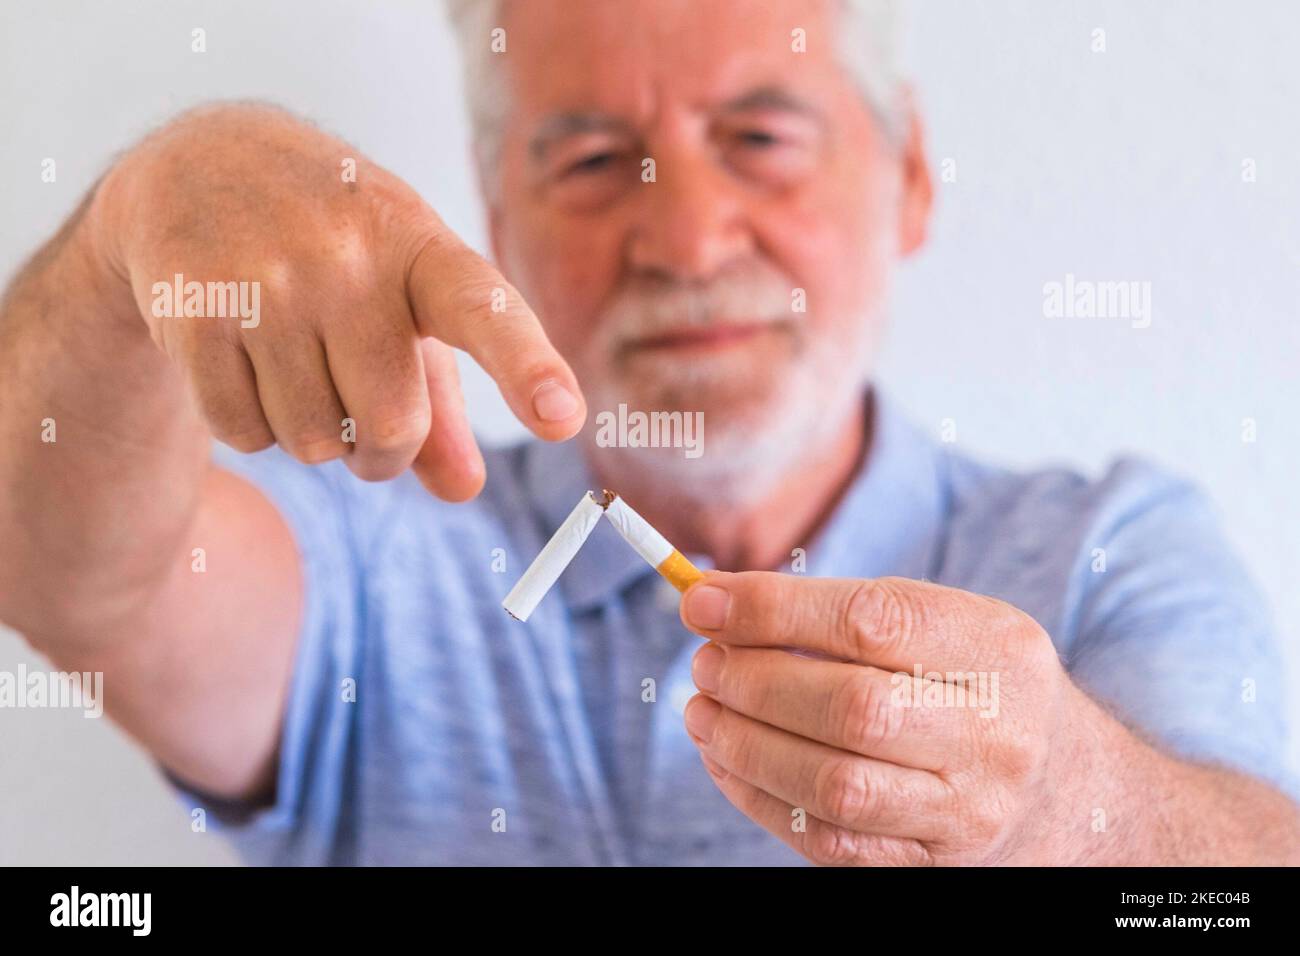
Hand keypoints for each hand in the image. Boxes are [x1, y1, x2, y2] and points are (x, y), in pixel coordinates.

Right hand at [96, 103, 584, 498]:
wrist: (201, 169)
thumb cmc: (336, 250)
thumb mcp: (404, 300)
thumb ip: (441, 399)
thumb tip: (466, 490)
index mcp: (420, 247)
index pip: (483, 312)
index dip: (526, 368)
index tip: (563, 417)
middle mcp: (347, 257)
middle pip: (391, 428)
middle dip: (380, 452)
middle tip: (363, 417)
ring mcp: (268, 282)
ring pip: (312, 444)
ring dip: (311, 436)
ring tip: (293, 362)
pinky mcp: (197, 313)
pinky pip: (244, 435)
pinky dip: (249, 426)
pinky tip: (241, 359)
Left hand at [678, 572, 1109, 864]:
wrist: (1066, 791)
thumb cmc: (974, 686)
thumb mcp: (943, 625)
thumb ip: (842, 609)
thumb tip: (716, 602)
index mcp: (997, 651)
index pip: (873, 623)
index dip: (774, 611)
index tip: (703, 602)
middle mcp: (994, 735)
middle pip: (853, 708)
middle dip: (755, 682)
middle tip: (704, 662)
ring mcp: (966, 812)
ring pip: (835, 787)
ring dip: (745, 744)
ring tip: (702, 711)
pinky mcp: (930, 866)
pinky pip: (829, 841)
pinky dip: (758, 797)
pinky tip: (725, 759)